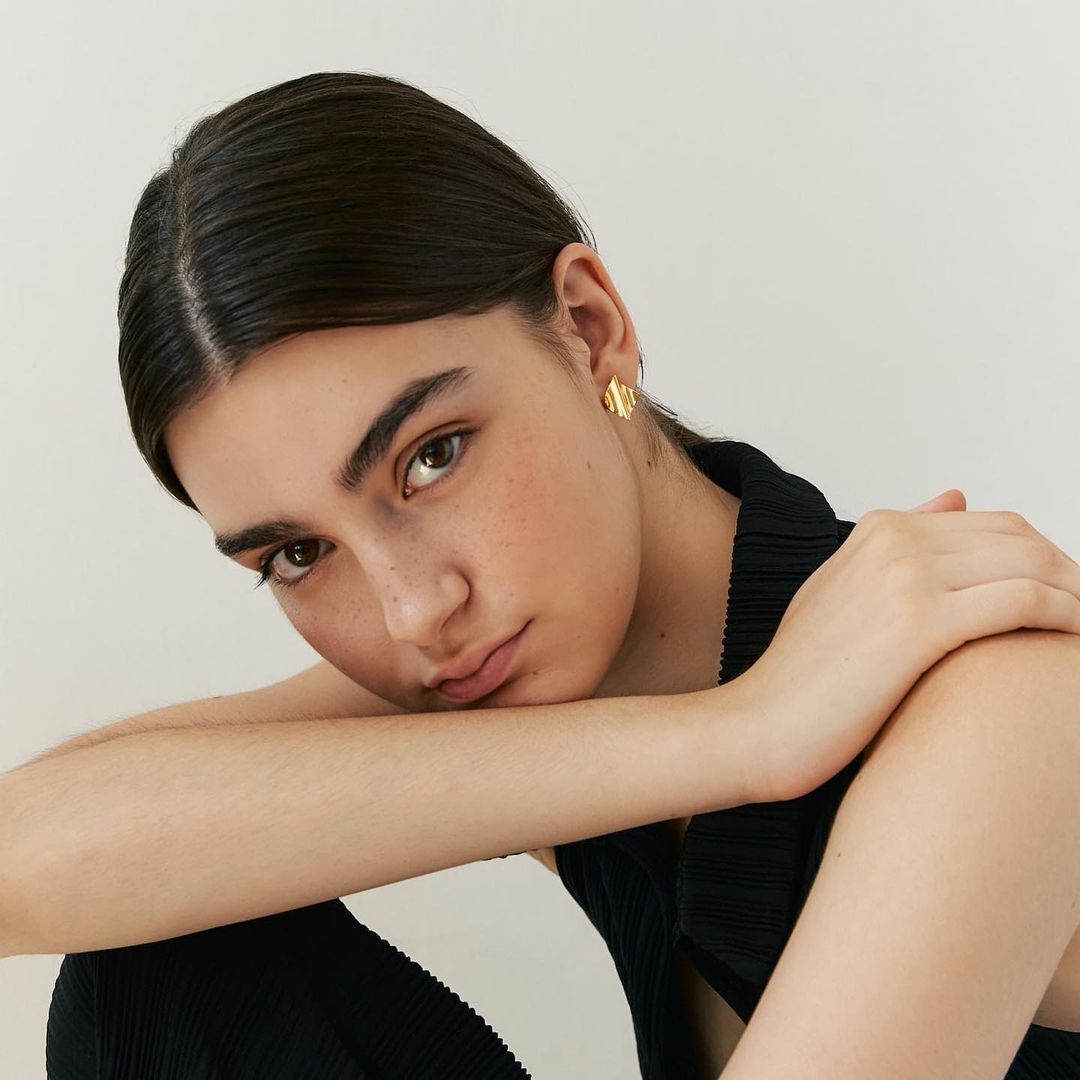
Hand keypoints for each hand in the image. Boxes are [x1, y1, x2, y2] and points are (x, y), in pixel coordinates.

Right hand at [745, 489, 1079, 802]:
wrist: (759, 726)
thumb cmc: (802, 678)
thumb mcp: (841, 591)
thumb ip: (898, 545)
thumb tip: (956, 497)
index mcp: (879, 529)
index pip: (996, 525)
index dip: (1044, 562)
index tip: (1065, 602)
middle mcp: (894, 541)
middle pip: (1022, 539)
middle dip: (1070, 576)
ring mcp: (905, 577)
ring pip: (1032, 565)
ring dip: (1078, 596)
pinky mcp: (919, 624)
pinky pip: (1025, 602)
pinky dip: (1069, 618)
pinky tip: (1078, 643)